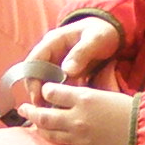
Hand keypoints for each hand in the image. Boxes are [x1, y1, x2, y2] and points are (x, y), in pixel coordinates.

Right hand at [0, 15, 125, 116]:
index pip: (33, 61)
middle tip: (44, 109)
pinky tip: (63, 108)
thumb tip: (67, 71)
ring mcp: (57, 62)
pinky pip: (57, 85)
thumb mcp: (95, 39)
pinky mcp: (65, 72)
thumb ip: (82, 53)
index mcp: (53, 41)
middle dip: (37, 91)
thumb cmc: (102, 33)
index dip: (32, 79)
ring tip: (53, 112)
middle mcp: (51, 52)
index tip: (38, 96)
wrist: (112, 32)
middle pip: (35, 74)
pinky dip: (58, 96)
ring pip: (45, 81)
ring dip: (46, 96)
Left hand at [20, 81, 136, 144]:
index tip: (44, 90)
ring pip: (49, 133)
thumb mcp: (108, 95)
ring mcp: (78, 137)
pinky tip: (52, 138)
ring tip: (31, 124)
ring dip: (38, 128)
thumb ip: (87, 97)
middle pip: (43, 115)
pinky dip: (55, 140)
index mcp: (84, 98)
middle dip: (30, 111)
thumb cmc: (133, 111)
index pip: (53, 92)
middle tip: (22, 109)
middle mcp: (76, 117)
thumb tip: (72, 97)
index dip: (46, 90)